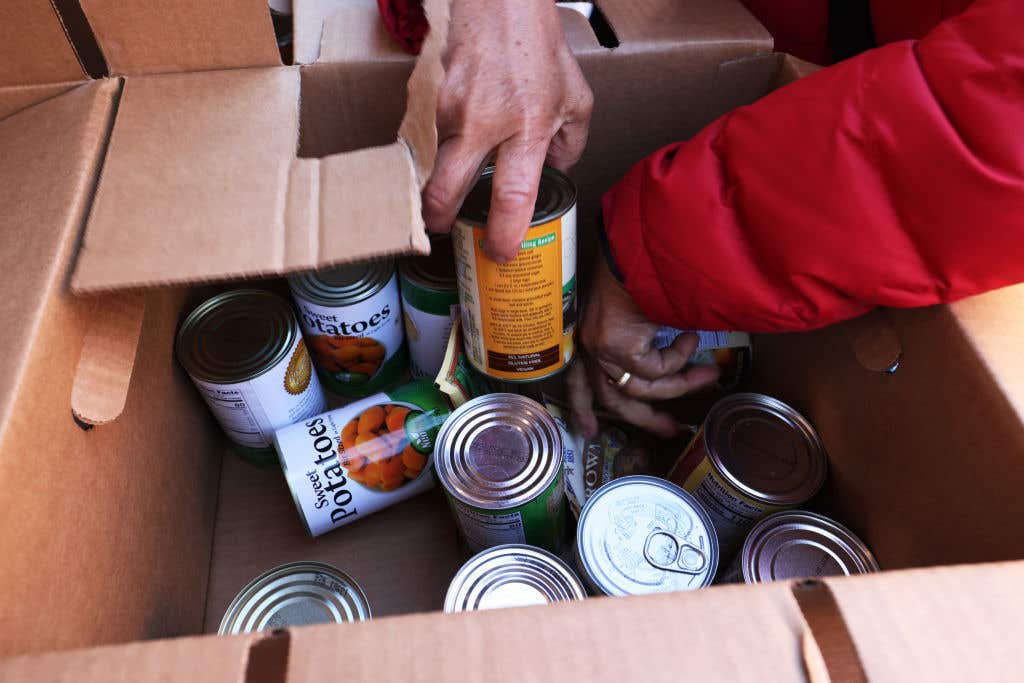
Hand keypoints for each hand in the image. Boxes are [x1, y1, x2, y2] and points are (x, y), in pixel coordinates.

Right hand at [422, 0, 592, 261]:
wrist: (500, 5)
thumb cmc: (540, 50)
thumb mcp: (576, 99)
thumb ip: (570, 144)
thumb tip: (554, 174)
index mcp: (529, 127)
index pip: (513, 193)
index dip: (504, 231)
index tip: (501, 252)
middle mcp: (487, 123)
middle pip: (447, 188)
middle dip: (440, 219)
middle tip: (446, 231)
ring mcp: (456, 111)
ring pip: (443, 163)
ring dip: (450, 180)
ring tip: (463, 183)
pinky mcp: (439, 100)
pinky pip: (445, 137)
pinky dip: (456, 147)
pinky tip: (472, 136)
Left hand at [569, 255, 718, 437]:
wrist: (640, 249)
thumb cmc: (645, 270)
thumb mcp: (642, 311)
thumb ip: (649, 340)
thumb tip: (676, 357)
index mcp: (589, 337)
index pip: (578, 381)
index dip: (583, 407)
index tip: (591, 431)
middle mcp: (590, 346)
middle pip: (613, 399)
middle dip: (645, 418)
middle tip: (670, 430)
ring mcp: (602, 348)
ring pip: (639, 388)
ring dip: (678, 387)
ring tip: (709, 376)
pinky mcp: (619, 347)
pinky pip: (654, 370)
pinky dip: (678, 359)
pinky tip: (690, 337)